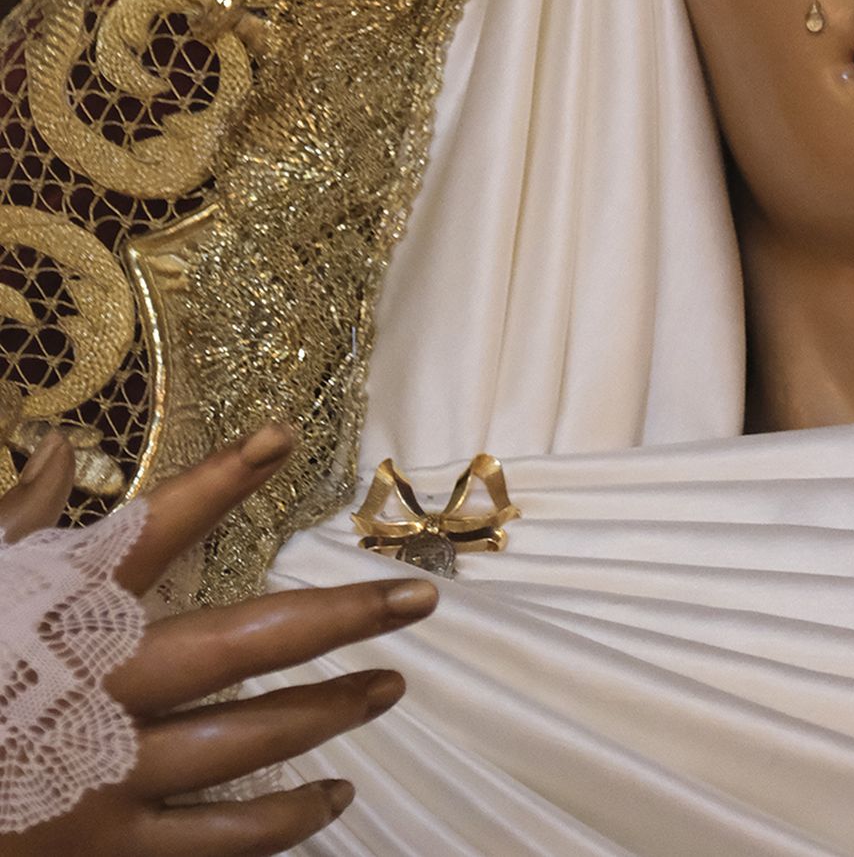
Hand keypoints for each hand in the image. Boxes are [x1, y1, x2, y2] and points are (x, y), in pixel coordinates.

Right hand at [0, 424, 436, 851]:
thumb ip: (13, 515)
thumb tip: (49, 441)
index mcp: (61, 612)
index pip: (153, 525)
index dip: (220, 477)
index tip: (281, 436)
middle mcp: (99, 686)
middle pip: (242, 642)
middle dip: (337, 616)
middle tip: (416, 600)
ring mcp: (109, 775)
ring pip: (248, 740)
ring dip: (330, 710)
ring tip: (390, 684)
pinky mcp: (107, 851)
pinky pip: (218, 837)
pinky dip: (285, 817)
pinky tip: (336, 793)